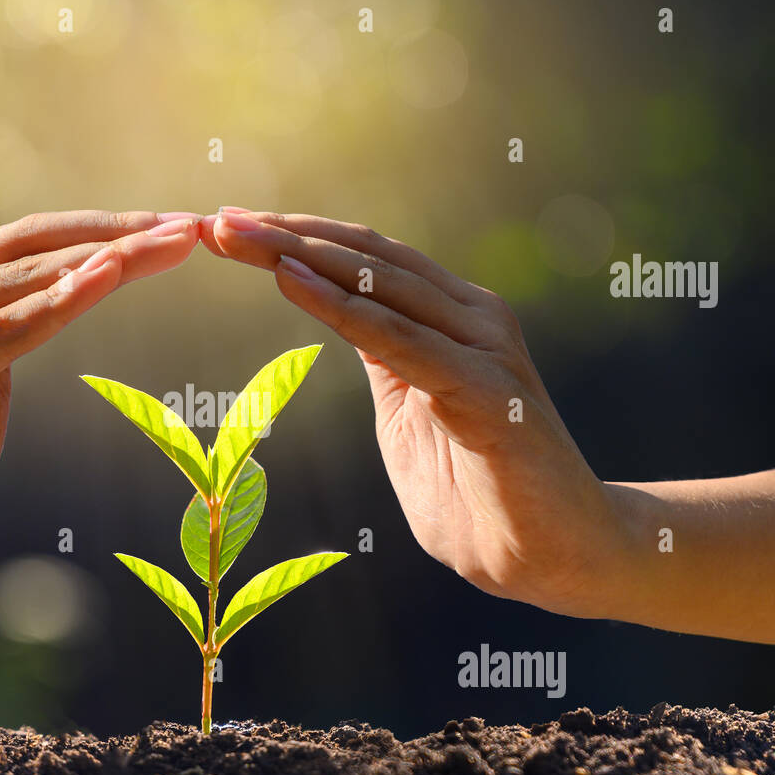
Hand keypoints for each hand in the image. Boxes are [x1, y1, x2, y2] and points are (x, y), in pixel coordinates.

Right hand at [0, 210, 201, 605]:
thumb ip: (4, 342)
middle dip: (117, 234)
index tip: (171, 227)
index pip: (25, 245)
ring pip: (19, 283)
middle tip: (190, 225)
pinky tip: (104, 279)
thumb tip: (60, 299)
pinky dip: (54, 307)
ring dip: (102, 259)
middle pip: (29, 249)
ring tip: (166, 242)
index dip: (101, 229)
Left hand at [202, 208, 625, 616]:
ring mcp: (483, 348)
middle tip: (215, 219)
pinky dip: (340, 308)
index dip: (298, 240)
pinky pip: (397, 339)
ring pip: (378, 283)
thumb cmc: (481, 494)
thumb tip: (348, 326)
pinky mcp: (485, 390)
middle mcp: (471, 317)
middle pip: (366, 257)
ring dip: (300, 255)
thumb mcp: (411, 415)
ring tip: (236, 236)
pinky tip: (289, 281)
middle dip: (284, 235)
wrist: (558, 556)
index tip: (229, 228)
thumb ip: (386, 364)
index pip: (366, 261)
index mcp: (452, 320)